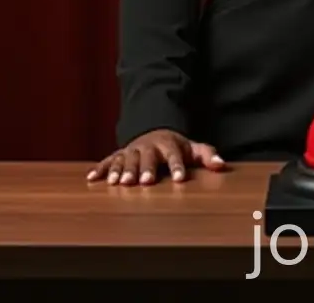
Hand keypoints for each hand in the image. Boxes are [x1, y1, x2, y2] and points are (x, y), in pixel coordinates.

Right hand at [86, 129, 226, 184]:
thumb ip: (206, 155)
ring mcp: (132, 150)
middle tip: (145, 182)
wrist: (153, 131)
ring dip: (122, 170)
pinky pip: (108, 160)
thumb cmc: (175, 146)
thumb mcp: (192, 148)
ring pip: (126, 159)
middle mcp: (149, 146)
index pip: (174, 155)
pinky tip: (91, 179)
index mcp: (168, 144)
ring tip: (119, 184)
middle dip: (146, 169)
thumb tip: (221, 165)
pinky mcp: (119, 154)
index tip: (180, 179)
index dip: (177, 166)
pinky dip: (100, 169)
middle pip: (147, 157)